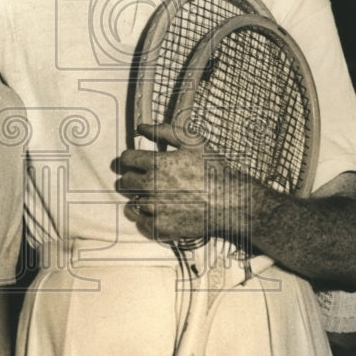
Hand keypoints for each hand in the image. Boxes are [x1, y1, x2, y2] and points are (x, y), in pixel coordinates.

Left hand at [119, 121, 238, 241]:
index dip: (130, 159)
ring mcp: (154, 209)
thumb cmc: (214, 170)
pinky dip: (149, 219)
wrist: (231, 203)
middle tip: (149, 181)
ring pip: (132, 204)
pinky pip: (141, 223)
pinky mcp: (159, 228)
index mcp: (157, 163)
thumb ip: (164, 132)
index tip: (137, 163)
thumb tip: (140, 127)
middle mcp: (151, 186)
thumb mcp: (193, 142)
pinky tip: (163, 213)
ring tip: (159, 198)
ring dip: (141, 200)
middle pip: (124, 182)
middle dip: (134, 179)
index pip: (125, 159)